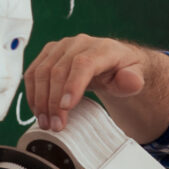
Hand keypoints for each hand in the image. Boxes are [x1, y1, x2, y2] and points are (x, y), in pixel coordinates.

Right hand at [22, 35, 168, 139]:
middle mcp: (78, 43)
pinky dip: (33, 93)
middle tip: (56, 125)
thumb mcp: (136, 77)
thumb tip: (130, 80)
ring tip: (46, 122)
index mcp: (102, 48)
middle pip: (58, 71)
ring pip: (42, 72)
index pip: (83, 64)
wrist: (114, 62)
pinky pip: (33, 73)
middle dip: (53, 101)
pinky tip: (38, 111)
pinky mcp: (48, 54)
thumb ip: (133, 80)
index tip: (66, 107)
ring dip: (40, 100)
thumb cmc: (123, 71)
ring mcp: (61, 47)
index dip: (72, 85)